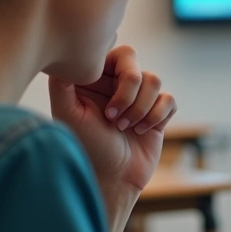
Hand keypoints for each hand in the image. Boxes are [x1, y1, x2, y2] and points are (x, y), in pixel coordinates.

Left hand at [48, 46, 176, 191]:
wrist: (112, 178)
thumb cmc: (86, 147)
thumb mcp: (66, 113)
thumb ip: (61, 81)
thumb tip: (66, 56)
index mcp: (96, 79)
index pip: (115, 52)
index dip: (113, 71)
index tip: (101, 99)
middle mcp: (117, 84)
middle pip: (136, 64)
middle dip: (129, 91)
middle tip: (113, 116)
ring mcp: (139, 97)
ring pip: (155, 81)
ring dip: (140, 108)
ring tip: (125, 127)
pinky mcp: (158, 112)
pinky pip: (169, 99)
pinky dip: (156, 116)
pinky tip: (142, 131)